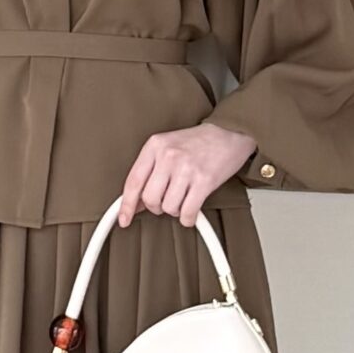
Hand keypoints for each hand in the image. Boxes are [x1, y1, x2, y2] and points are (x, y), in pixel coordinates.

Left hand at [117, 123, 257, 226]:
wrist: (229, 133)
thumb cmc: (198, 142)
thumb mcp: (167, 148)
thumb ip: (149, 172)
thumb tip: (135, 203)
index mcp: (155, 145)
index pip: (133, 181)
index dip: (126, 205)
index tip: (124, 219)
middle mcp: (169, 155)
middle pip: (150, 199)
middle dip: (157, 207)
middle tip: (167, 201)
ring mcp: (186, 168)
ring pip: (169, 207)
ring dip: (175, 210)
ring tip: (183, 199)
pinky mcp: (204, 180)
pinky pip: (187, 212)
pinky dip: (188, 218)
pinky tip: (191, 211)